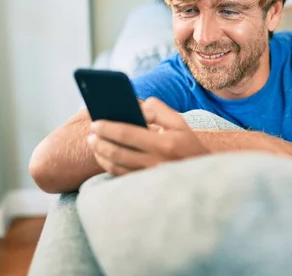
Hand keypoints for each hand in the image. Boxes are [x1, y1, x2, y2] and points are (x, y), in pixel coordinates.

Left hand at [87, 98, 208, 175]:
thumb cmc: (187, 143)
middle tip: (90, 134)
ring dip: (101, 155)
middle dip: (100, 142)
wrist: (201, 172)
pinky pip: (121, 176)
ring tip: (92, 144)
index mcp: (164, 144)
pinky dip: (108, 166)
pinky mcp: (146, 185)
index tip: (95, 123)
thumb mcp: (179, 122)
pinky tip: (103, 156)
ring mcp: (150, 177)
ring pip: (117, 167)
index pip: (129, 134)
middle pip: (118, 153)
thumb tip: (136, 107)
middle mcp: (156, 162)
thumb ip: (158, 110)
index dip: (109, 128)